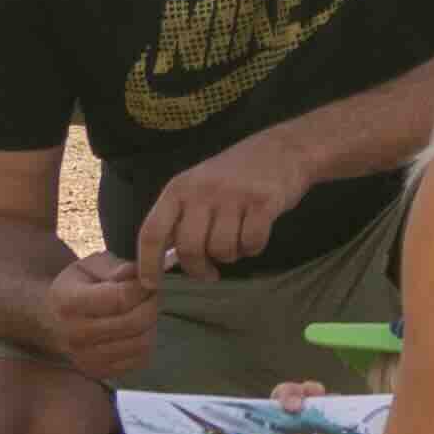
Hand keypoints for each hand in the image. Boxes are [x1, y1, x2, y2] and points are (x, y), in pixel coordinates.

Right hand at [42, 248, 163, 383]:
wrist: (50, 319)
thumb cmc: (76, 287)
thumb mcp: (90, 265)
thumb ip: (114, 267)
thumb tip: (137, 274)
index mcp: (71, 304)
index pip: (122, 298)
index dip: (144, 287)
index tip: (148, 280)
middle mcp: (76, 335)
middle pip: (136, 322)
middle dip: (152, 303)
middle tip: (151, 294)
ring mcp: (86, 358)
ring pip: (142, 343)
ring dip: (152, 324)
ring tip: (143, 310)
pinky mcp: (98, 372)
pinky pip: (140, 360)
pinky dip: (146, 342)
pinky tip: (136, 329)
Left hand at [127, 130, 310, 285]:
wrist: (285, 147)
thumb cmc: (236, 175)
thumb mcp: (198, 188)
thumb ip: (178, 220)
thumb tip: (158, 262)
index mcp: (179, 188)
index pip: (152, 232)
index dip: (147, 264)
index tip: (150, 285)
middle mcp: (203, 190)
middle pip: (189, 248)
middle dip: (198, 269)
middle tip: (208, 273)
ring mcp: (234, 195)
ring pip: (221, 249)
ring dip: (230, 256)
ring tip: (236, 243)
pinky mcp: (264, 201)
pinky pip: (251, 242)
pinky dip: (253, 248)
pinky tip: (255, 236)